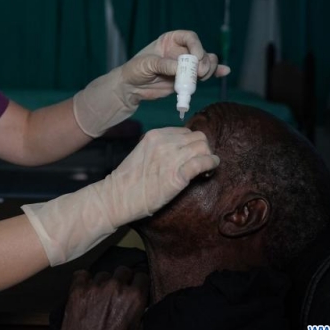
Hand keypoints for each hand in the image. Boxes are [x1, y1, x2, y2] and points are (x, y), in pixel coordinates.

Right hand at [21, 127, 218, 264]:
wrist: (117, 197)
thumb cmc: (129, 179)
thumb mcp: (143, 153)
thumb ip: (160, 148)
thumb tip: (180, 150)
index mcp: (155, 135)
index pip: (186, 132)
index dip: (192, 143)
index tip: (191, 155)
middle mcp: (165, 142)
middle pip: (198, 137)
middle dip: (203, 149)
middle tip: (201, 163)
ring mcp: (172, 157)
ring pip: (204, 147)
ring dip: (208, 157)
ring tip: (205, 170)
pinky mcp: (178, 175)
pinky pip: (203, 162)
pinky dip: (211, 165)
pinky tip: (209, 172)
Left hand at [59, 267, 148, 329]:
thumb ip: (137, 312)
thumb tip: (137, 305)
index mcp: (134, 298)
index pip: (142, 277)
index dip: (139, 283)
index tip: (135, 287)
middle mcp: (115, 287)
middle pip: (123, 270)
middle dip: (123, 279)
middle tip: (118, 292)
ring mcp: (95, 287)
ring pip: (103, 274)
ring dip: (104, 283)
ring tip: (100, 297)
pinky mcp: (77, 290)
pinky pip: (82, 274)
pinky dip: (84, 281)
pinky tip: (86, 291)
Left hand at [120, 30, 230, 101]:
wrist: (131, 88)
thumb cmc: (135, 70)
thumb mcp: (146, 64)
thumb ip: (164, 65)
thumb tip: (181, 69)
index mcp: (170, 40)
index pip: (189, 37)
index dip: (196, 46)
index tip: (196, 58)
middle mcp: (180, 51)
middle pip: (201, 51)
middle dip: (204, 61)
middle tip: (200, 73)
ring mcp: (185, 65)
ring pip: (205, 63)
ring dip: (208, 70)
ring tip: (201, 78)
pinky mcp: (186, 78)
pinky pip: (203, 75)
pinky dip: (214, 73)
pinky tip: (224, 72)